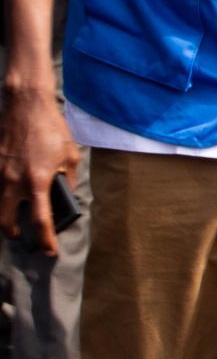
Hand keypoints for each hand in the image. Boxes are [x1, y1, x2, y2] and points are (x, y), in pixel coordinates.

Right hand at [0, 89, 79, 254]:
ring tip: (14, 219)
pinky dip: (0, 196)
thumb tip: (65, 196)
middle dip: (13, 232)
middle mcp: (14, 182)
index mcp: (38, 182)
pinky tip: (8, 196)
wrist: (26, 107)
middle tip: (22, 235)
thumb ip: (67, 180)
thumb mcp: (69, 156)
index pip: (41, 221)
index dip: (45, 240)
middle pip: (5, 221)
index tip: (49, 251)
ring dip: (3, 216)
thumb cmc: (51, 130)